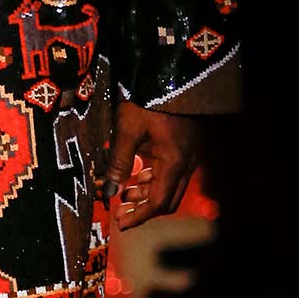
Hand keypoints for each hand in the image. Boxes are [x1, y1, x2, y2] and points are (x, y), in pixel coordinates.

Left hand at [105, 100, 200, 230]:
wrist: (173, 74)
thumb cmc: (148, 100)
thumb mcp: (127, 130)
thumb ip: (118, 162)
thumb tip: (108, 191)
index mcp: (174, 162)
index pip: (159, 202)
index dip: (139, 216)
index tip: (121, 223)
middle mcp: (187, 163)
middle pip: (168, 199)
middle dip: (143, 208)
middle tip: (120, 210)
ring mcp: (190, 154)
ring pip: (170, 186)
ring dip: (148, 193)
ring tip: (124, 192)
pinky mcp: (187, 145)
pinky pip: (173, 171)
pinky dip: (155, 178)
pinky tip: (138, 174)